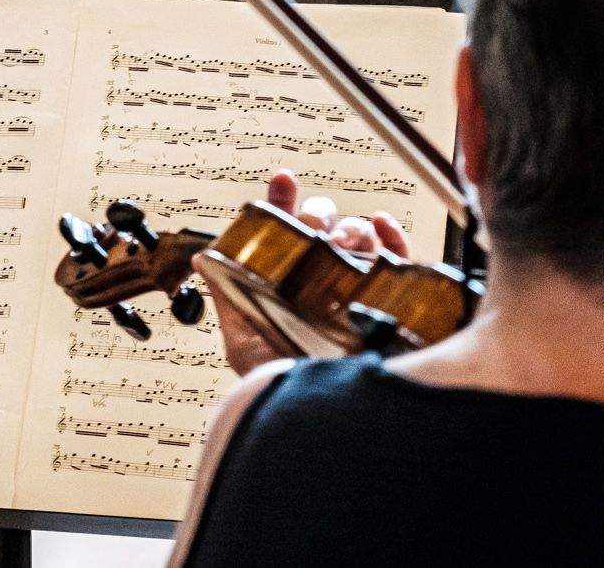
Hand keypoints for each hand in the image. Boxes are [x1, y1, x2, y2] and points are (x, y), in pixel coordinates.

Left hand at [211, 170, 411, 375]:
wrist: (327, 423)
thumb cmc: (285, 386)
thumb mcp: (246, 340)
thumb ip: (229, 296)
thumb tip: (203, 258)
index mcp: (288, 285)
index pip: (283, 234)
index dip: (282, 203)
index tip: (283, 181)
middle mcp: (324, 283)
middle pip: (323, 229)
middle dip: (318, 215)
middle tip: (313, 226)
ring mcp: (358, 291)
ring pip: (359, 239)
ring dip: (351, 227)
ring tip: (344, 240)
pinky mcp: (395, 304)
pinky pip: (400, 260)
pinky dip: (391, 236)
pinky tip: (380, 228)